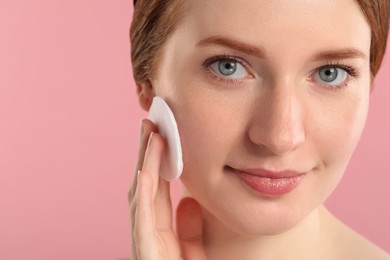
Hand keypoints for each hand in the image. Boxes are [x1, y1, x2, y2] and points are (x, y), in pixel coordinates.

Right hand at [128, 119, 206, 259]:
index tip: (162, 134)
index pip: (157, 188)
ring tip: (149, 134)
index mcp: (160, 229)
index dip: (158, 161)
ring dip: (145, 163)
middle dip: (146, 153)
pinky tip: (146, 170)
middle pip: (145, 184)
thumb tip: (189, 200)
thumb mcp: (194, 250)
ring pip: (141, 195)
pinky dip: (143, 193)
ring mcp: (144, 241)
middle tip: (150, 122)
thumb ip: (189, 227)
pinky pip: (144, 219)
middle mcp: (148, 230)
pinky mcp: (147, 252)